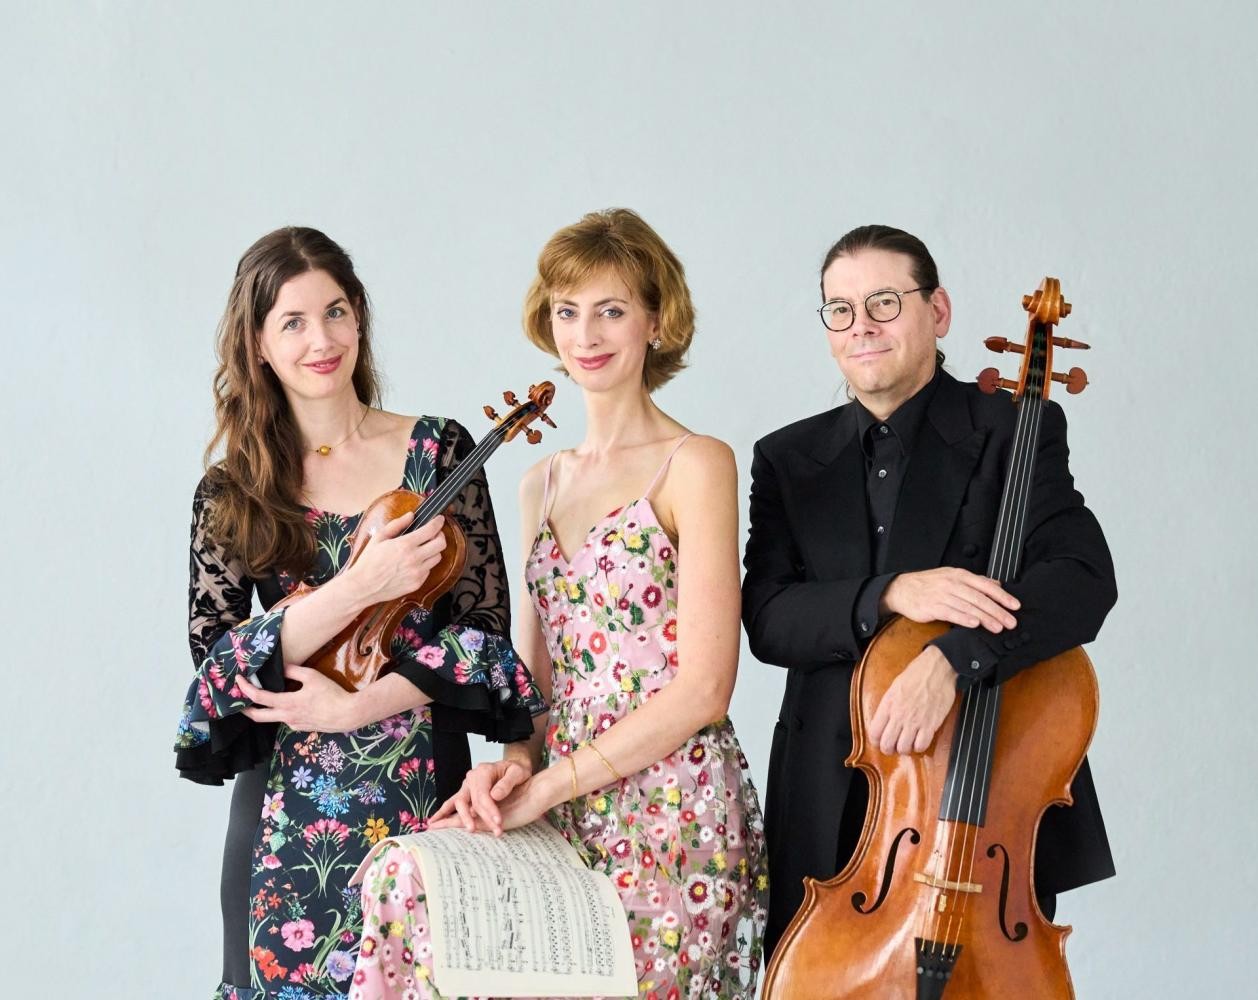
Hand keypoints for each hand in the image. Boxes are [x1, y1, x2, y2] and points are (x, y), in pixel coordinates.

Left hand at [239, 664, 360, 732]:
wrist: (347, 714)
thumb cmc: (331, 694)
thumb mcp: (312, 677)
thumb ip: (294, 671)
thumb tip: (281, 666)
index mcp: (287, 703)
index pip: (258, 696)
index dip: (245, 688)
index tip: (238, 680)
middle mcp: (286, 717)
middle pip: (257, 716)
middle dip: (244, 709)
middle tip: (238, 701)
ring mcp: (293, 724)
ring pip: (273, 718)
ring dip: (264, 710)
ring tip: (263, 699)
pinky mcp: (301, 728)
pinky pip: (287, 719)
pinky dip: (282, 711)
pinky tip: (290, 704)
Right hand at [344, 512, 446, 608]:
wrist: (363, 586)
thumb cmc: (368, 561)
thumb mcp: (379, 538)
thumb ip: (397, 524)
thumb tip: (411, 516)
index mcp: (404, 545)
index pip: (431, 530)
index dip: (438, 522)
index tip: (439, 519)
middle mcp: (414, 559)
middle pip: (441, 544)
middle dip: (440, 536)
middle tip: (435, 533)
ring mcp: (417, 572)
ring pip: (438, 557)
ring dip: (434, 550)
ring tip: (424, 548)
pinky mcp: (417, 583)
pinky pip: (429, 570)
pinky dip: (426, 564)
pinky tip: (415, 562)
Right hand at [429, 759, 534, 835]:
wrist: (514, 768)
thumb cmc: (517, 771)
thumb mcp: (518, 772)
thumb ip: (507, 783)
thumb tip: (494, 795)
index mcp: (483, 772)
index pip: (483, 794)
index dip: (490, 809)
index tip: (498, 821)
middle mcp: (471, 778)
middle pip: (471, 801)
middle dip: (482, 818)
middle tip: (494, 829)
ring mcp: (467, 787)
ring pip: (458, 803)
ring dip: (461, 818)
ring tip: (466, 829)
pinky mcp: (466, 794)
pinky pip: (452, 804)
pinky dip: (443, 813)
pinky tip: (434, 823)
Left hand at [868, 646, 956, 753]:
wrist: (937, 669)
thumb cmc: (917, 673)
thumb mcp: (894, 687)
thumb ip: (888, 704)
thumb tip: (885, 719)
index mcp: (888, 704)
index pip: (874, 732)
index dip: (875, 740)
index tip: (879, 741)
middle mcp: (899, 715)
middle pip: (887, 744)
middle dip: (887, 749)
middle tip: (892, 747)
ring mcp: (915, 721)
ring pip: (904, 748)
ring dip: (904, 749)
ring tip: (906, 744)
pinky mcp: (931, 724)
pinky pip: (921, 745)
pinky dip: (919, 747)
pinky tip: (919, 741)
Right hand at [882, 567, 1018, 633]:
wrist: (902, 589)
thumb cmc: (928, 584)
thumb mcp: (952, 576)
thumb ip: (975, 581)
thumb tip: (997, 585)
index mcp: (959, 575)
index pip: (985, 585)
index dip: (1002, 596)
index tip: (1015, 606)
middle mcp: (952, 583)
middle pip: (979, 598)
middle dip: (997, 611)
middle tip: (1010, 622)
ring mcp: (942, 595)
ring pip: (968, 606)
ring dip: (985, 618)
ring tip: (997, 627)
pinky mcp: (932, 606)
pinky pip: (951, 612)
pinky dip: (964, 618)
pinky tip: (974, 624)